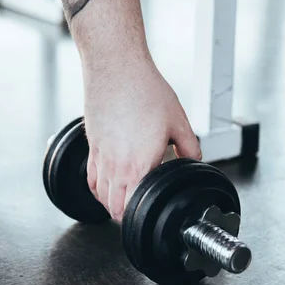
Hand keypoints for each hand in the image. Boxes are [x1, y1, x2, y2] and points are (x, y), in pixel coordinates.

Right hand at [83, 58, 201, 220]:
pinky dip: (98, 189)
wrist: (117, 68)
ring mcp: (100, 156)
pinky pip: (91, 178)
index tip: (151, 214)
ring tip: (124, 204)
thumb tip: (193, 160)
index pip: (135, 206)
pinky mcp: (92, 145)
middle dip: (126, 215)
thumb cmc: (144, 90)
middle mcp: (115, 165)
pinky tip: (106, 187)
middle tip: (139, 213)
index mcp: (139, 165)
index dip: (143, 215)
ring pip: (101, 195)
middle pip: (114, 207)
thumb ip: (190, 148)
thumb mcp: (178, 121)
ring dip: (112, 204)